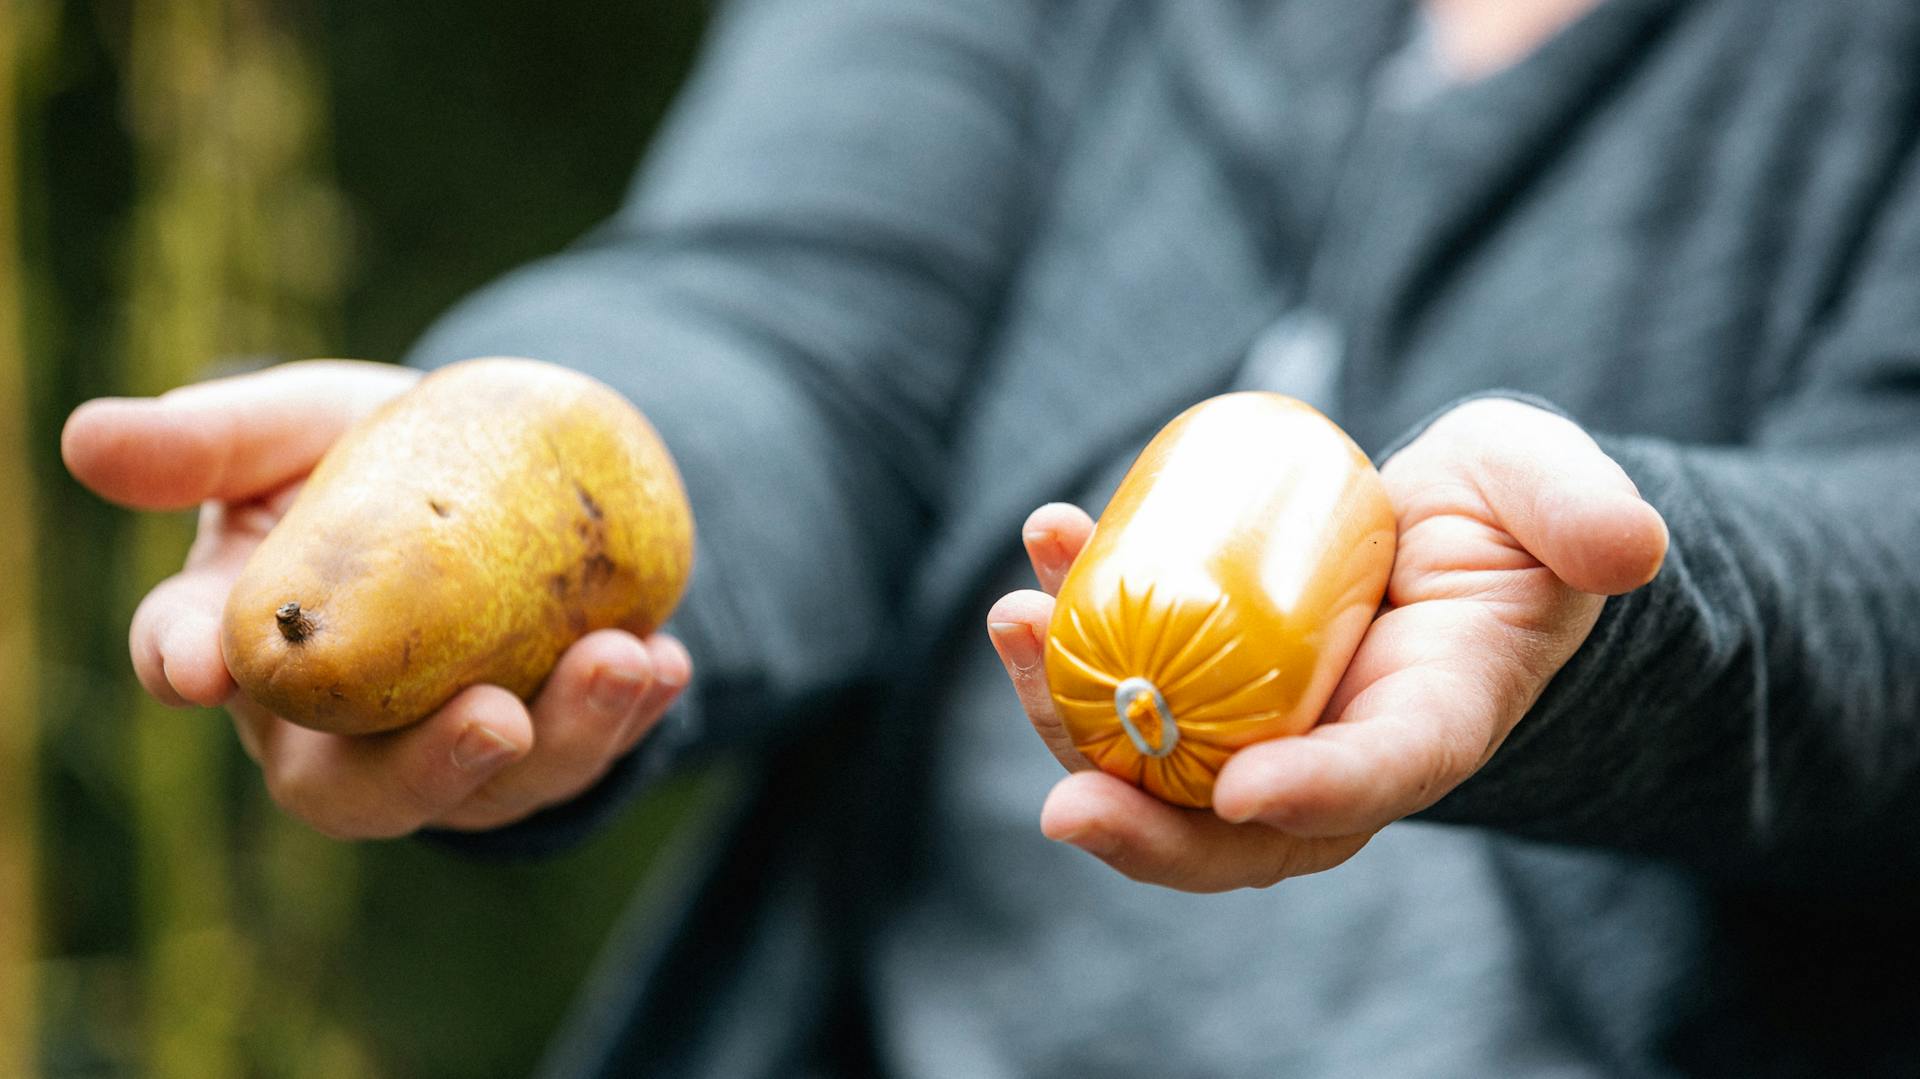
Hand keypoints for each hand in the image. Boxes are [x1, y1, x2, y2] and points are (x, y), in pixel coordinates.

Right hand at [62, 360, 691, 838]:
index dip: (182, 661)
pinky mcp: (544, 745)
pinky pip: (589, 751)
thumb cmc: (382, 454)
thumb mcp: (305, 425)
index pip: (188, 660)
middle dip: (424, 769)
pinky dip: (633, 713)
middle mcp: (339, 724)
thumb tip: (83, 437)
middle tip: (490, 720)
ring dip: (565, 736)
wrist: (508, 469)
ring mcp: (447, 747)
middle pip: (354, 789)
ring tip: (621, 663)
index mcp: (250, 639)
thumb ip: (213, 438)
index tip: (196, 666)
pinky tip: (666, 662)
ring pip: (493, 786)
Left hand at [987, 398, 1667, 891]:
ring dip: (1069, 715)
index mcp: (1436, 716)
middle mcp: (1335, 742)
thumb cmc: (1513, 518)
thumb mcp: (1558, 498)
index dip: (1319, 794)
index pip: (1385, 777)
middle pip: (1238, 824)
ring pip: (1157, 758)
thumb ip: (1586, 513)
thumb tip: (1625, 546)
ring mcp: (1261, 716)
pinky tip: (1037, 558)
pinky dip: (1069, 636)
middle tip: (1066, 803)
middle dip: (1150, 831)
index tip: (1246, 791)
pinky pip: (1126, 677)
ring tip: (1013, 625)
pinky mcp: (1204, 672)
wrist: (1450, 526)